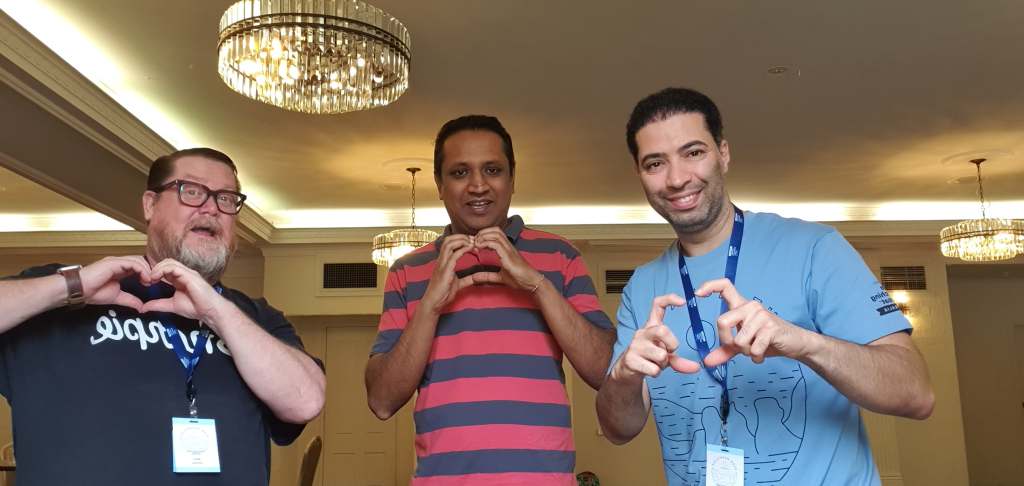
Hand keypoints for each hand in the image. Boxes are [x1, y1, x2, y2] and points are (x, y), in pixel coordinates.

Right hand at [80, 256, 150, 311]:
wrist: (79, 290)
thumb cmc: (92, 292)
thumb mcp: (117, 297)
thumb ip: (130, 300)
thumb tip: (141, 307)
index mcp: (119, 269)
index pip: (138, 266)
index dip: (147, 273)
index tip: (151, 284)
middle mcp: (118, 263)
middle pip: (140, 261)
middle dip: (149, 270)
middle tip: (154, 282)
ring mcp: (116, 261)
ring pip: (138, 260)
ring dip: (147, 270)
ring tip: (150, 281)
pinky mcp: (113, 262)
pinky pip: (132, 263)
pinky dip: (142, 270)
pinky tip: (145, 279)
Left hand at [140, 259, 227, 325]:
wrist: (209, 311)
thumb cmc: (196, 308)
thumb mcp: (171, 305)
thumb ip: (158, 304)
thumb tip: (144, 308)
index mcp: (180, 279)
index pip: (165, 268)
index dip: (154, 272)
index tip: (147, 282)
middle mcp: (184, 273)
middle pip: (166, 262)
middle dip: (154, 268)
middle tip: (147, 280)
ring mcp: (187, 273)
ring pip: (169, 262)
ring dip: (157, 269)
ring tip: (151, 279)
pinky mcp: (189, 275)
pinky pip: (173, 267)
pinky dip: (162, 270)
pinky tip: (156, 278)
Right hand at [419, 235, 476, 315]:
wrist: (433, 304)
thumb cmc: (442, 294)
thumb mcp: (458, 284)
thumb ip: (467, 279)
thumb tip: (477, 277)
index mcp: (443, 262)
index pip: (449, 243)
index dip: (461, 239)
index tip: (472, 241)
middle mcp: (441, 261)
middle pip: (448, 240)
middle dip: (462, 237)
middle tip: (474, 239)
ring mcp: (441, 265)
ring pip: (449, 244)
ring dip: (462, 240)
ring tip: (473, 242)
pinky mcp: (444, 271)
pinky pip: (453, 256)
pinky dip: (462, 250)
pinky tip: (470, 249)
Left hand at [468, 227, 544, 291]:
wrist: (531, 283)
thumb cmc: (520, 279)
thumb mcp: (499, 277)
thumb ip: (487, 276)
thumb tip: (474, 278)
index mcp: (507, 249)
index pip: (495, 233)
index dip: (484, 235)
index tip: (475, 244)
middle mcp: (508, 246)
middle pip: (495, 230)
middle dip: (482, 233)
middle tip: (474, 242)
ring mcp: (509, 250)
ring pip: (496, 234)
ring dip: (483, 236)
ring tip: (476, 244)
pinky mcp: (509, 256)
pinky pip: (496, 244)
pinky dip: (485, 243)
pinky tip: (480, 248)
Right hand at [610, 294, 699, 382]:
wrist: (627, 371)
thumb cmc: (649, 358)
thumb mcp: (665, 355)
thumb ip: (680, 360)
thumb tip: (696, 368)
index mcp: (651, 326)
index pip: (657, 305)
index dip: (670, 299)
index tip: (683, 302)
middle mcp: (642, 333)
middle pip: (662, 330)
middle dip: (672, 344)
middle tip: (670, 351)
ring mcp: (635, 345)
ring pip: (660, 355)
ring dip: (663, 364)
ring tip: (656, 364)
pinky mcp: (630, 359)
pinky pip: (654, 369)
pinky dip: (656, 373)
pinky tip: (650, 370)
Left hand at [697, 278, 812, 365]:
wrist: (794, 344)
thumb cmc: (767, 340)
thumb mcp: (743, 344)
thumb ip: (725, 350)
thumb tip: (707, 361)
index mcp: (741, 306)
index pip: (725, 286)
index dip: (709, 286)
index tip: (697, 294)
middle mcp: (750, 306)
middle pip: (722, 321)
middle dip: (727, 341)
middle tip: (739, 347)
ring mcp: (761, 315)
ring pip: (738, 340)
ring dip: (745, 352)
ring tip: (755, 349)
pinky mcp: (771, 328)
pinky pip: (753, 348)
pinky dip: (756, 357)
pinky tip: (762, 354)